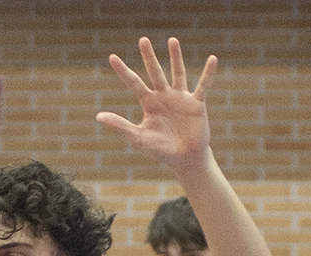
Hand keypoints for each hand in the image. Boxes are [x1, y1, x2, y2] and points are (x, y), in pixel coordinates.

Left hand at [96, 37, 214, 170]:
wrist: (185, 160)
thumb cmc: (161, 150)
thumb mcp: (138, 137)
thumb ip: (120, 125)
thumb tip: (98, 116)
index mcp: (149, 103)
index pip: (133, 83)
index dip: (123, 71)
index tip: (112, 57)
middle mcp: (164, 96)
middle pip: (154, 72)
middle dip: (148, 57)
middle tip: (142, 40)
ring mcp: (180, 98)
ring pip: (177, 73)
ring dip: (175, 57)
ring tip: (172, 40)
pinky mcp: (196, 104)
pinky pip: (203, 86)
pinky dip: (208, 74)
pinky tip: (212, 59)